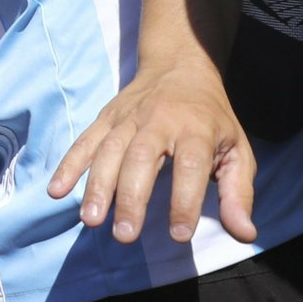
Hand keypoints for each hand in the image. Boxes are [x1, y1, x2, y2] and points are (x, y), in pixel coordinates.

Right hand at [47, 55, 257, 246]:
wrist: (180, 65)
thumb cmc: (212, 120)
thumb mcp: (237, 150)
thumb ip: (238, 193)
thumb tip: (244, 233)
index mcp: (196, 129)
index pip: (190, 166)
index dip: (184, 201)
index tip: (179, 235)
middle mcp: (159, 120)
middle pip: (141, 157)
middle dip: (131, 198)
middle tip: (125, 236)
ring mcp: (128, 118)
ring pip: (109, 150)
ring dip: (98, 186)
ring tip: (91, 221)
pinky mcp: (106, 118)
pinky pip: (85, 141)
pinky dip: (69, 165)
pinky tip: (57, 191)